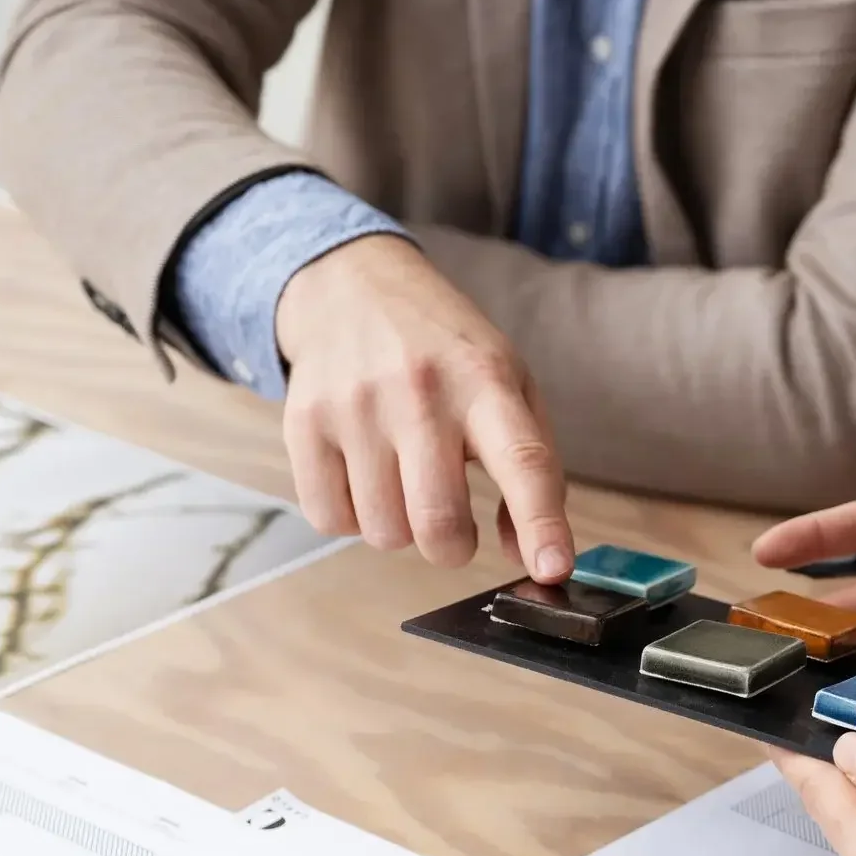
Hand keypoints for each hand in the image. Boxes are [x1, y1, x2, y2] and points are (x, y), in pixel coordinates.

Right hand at [276, 234, 573, 580]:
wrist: (353, 287)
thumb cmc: (445, 350)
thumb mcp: (509, 384)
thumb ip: (533, 467)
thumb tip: (530, 553)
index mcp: (485, 381)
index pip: (523, 461)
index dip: (541, 524)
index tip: (553, 568)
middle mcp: (419, 392)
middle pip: (439, 522)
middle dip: (454, 547)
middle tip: (455, 526)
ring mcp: (355, 407)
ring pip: (384, 532)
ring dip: (401, 529)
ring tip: (404, 483)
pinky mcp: (303, 423)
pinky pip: (330, 520)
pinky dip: (353, 519)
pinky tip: (366, 479)